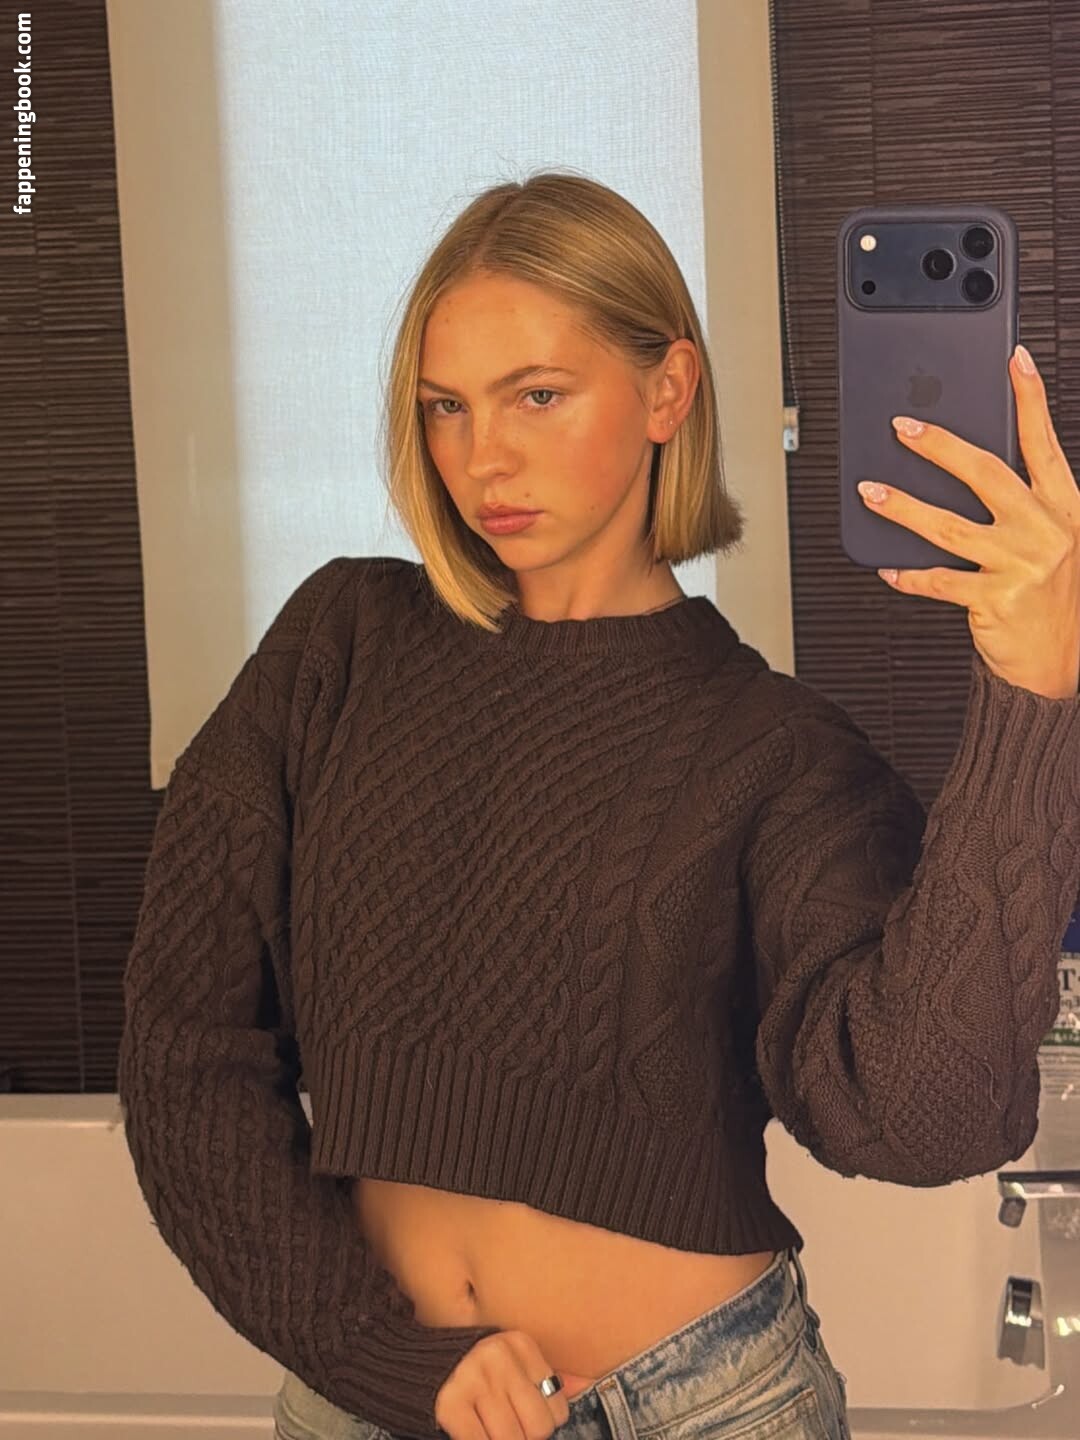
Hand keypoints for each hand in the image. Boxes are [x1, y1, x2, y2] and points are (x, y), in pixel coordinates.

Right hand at [435, 1330, 594, 1439]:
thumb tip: (589, 1384)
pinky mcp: (451, 1403)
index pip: (558, 1407)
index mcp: (519, 1344)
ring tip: (488, 1428)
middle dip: (525, 1438)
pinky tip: (472, 1433)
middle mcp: (499, 1357)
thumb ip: (549, 1376)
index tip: (521, 1416)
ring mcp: (474, 1379)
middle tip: (506, 1427)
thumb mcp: (513, 1362)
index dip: (542, 1423)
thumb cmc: (475, 1370)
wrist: (412, 1365)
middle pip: (538, 1428)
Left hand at [856, 343, 1079, 699]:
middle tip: (903, 427)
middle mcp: (1046, 530)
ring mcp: (1021, 565)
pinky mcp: (996, 600)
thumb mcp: (1058, 540)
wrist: (1067, 662)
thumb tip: (967, 469)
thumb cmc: (1056, 597)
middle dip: (940, 445)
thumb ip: (1024, 505)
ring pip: (949, 525)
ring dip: (903, 506)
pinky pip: (939, 581)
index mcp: (1067, 508)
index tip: (1013, 360)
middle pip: (985, 473)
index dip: (1029, 398)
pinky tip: (887, 568)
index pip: (1044, 443)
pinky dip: (909, 574)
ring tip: (870, 491)